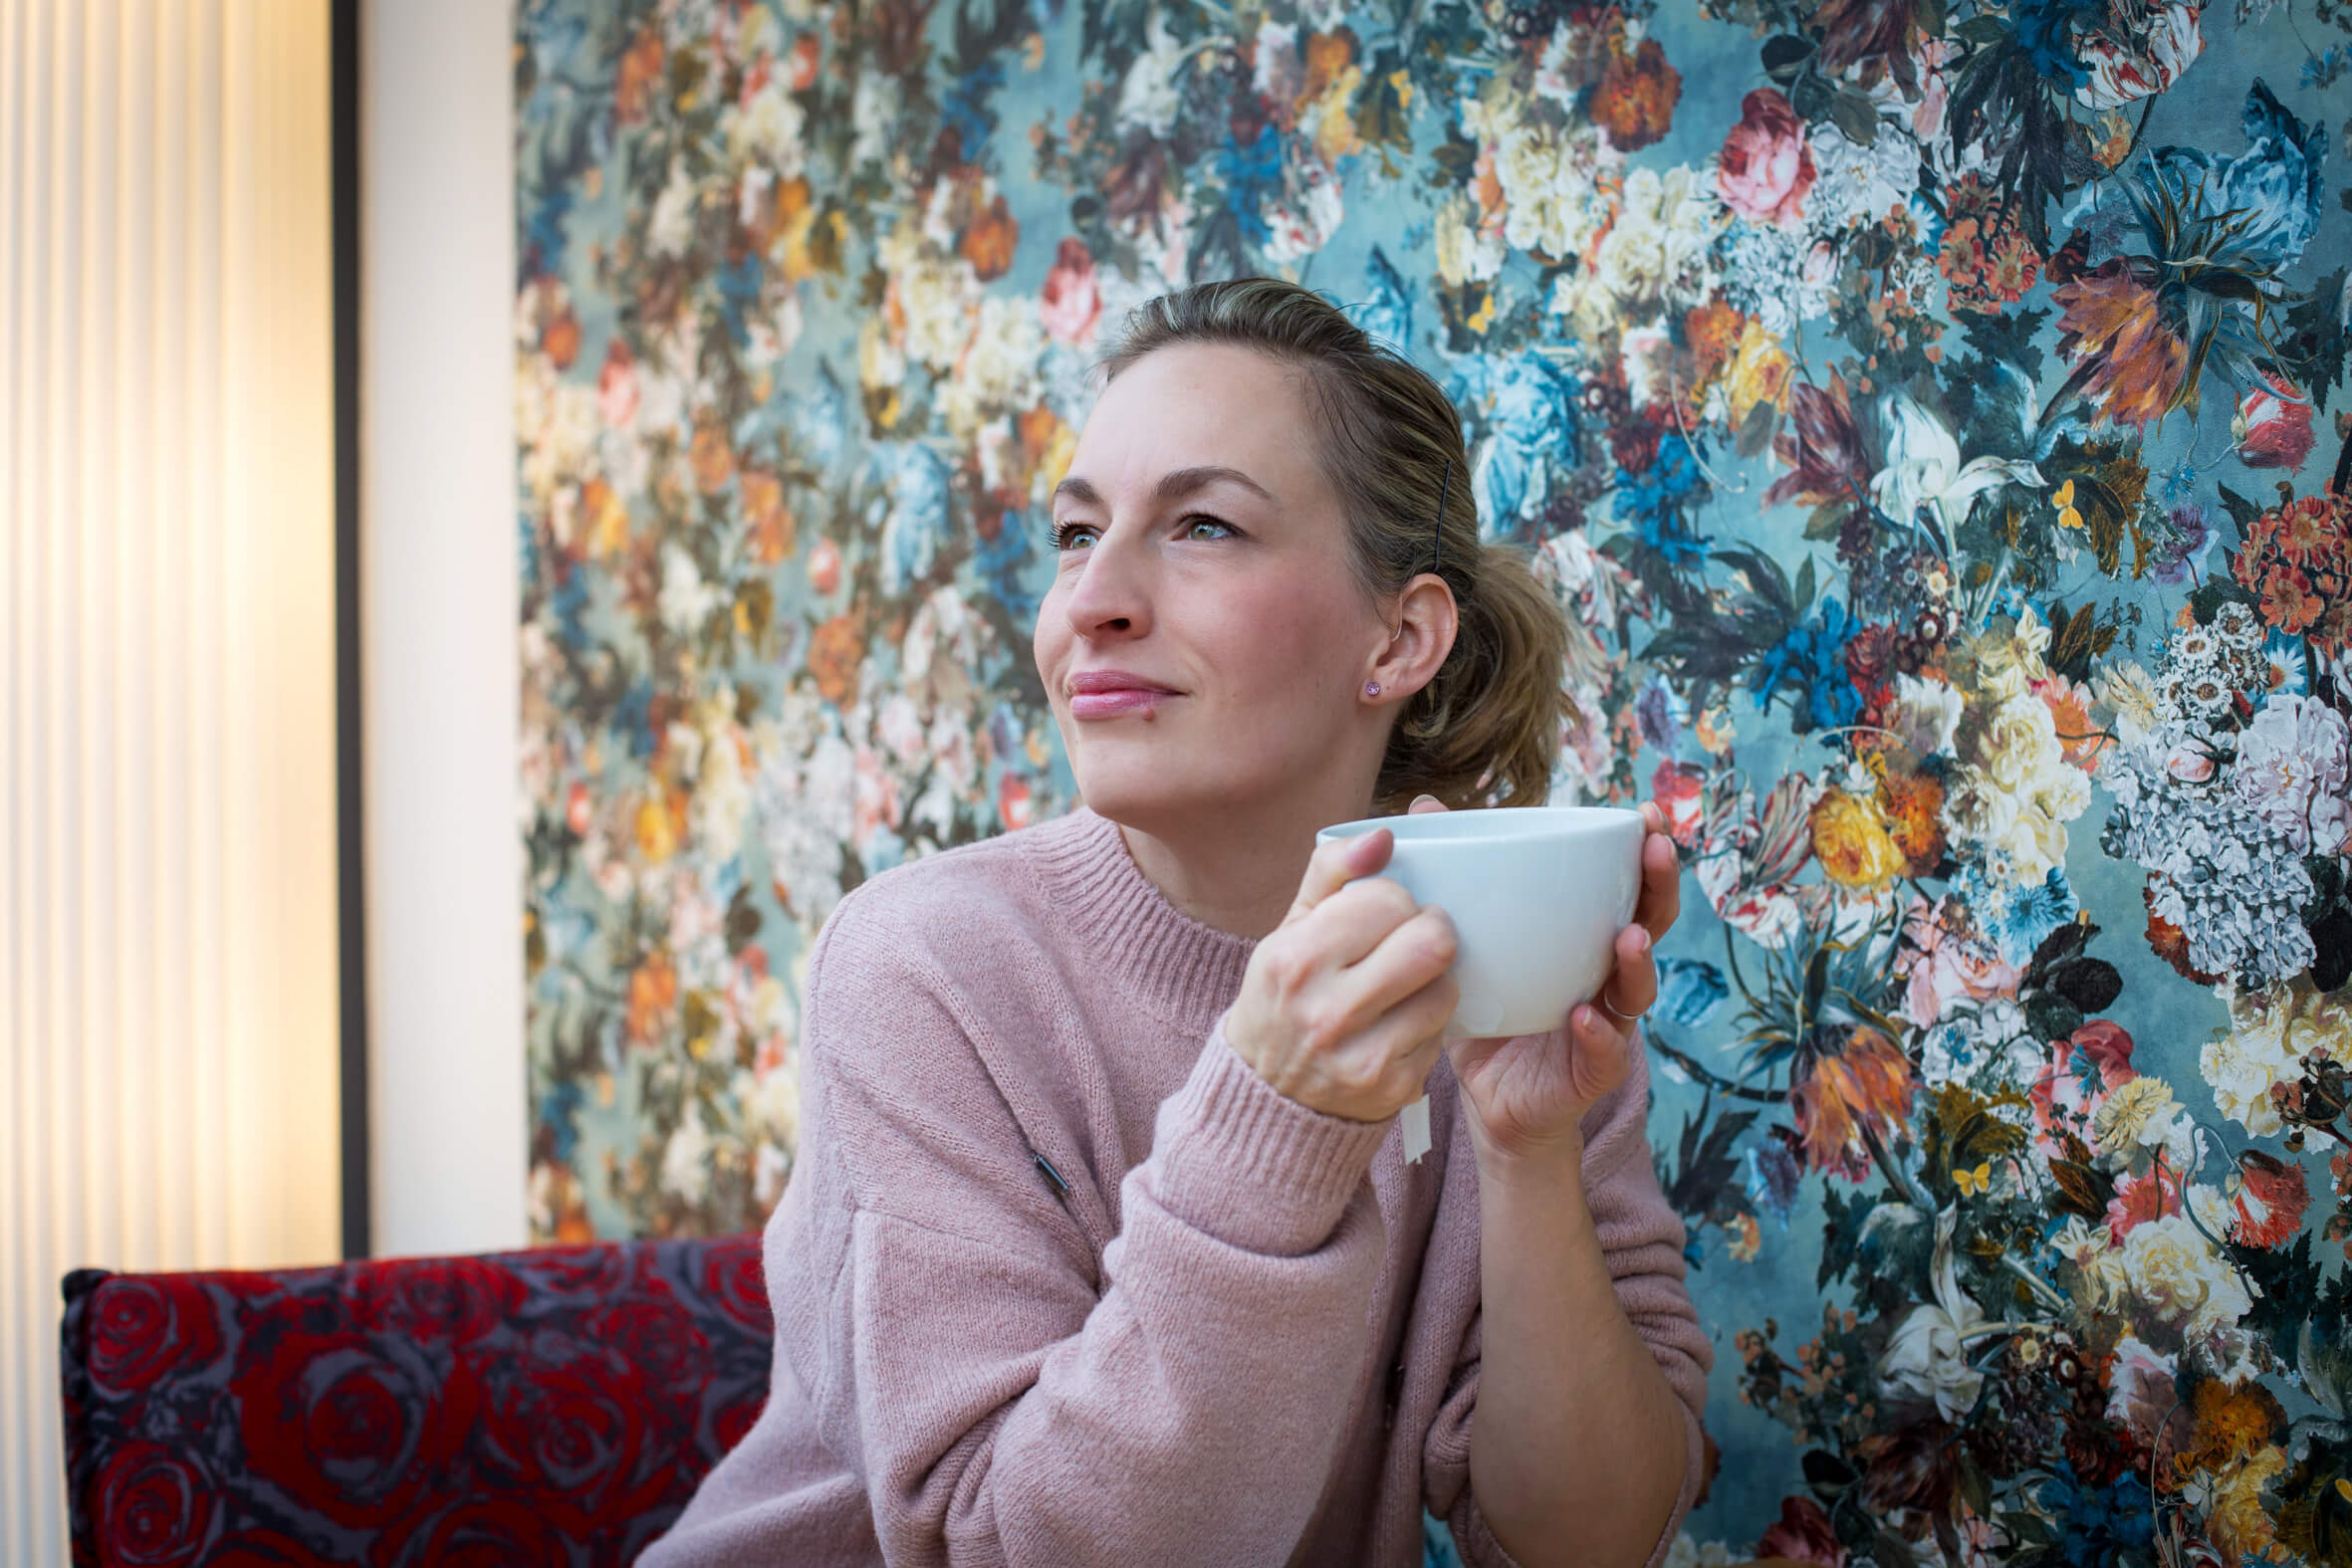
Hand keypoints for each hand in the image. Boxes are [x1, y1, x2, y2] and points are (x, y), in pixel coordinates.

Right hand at [1224, 828, 1461, 1122]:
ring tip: (1407, 982)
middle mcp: (1326, 1011)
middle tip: (1416, 936)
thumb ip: (1332, 871)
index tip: (1383, 913)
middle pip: (1429, 944)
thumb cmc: (1284, 996)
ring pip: (1445, 989)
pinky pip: (1442, 1034)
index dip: (1395, 899)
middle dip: (1431, 930)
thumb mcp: (1290, 929)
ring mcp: (1361, 1056)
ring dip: (1435, 978)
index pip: (1387, 900)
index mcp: (1296, 959)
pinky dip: (1429, 1021)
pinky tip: (1400, 1022)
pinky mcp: (1392, 1087)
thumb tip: (1385, 835)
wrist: (1266, 1095)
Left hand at [1433, 796, 1684, 1164]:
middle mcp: (1607, 976)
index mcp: (1588, 938)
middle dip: (1659, 885)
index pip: (1628, 887)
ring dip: (1638, 960)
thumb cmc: (1489, 1012)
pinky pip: (1605, 1051)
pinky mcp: (1592, 1070)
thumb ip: (1458, 875)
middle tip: (1657, 850)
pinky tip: (1583, 1018)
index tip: (1647, 814)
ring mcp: (1608, 1023)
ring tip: (1628, 937)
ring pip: (1638, 988)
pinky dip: (1597, 1034)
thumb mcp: (1470, 941)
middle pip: (1651, 924)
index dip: (1645, 852)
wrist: (1489, 1100)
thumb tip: (1425, 804)